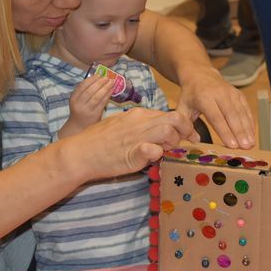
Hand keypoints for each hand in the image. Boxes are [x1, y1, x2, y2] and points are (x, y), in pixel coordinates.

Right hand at [63, 75, 112, 136]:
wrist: (79, 126)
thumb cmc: (80, 109)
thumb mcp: (77, 100)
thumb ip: (84, 90)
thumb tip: (98, 78)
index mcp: (74, 98)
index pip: (82, 86)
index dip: (91, 79)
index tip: (99, 74)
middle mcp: (79, 104)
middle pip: (90, 91)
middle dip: (99, 83)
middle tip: (107, 77)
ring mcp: (87, 110)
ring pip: (97, 97)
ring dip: (105, 88)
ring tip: (111, 82)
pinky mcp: (95, 115)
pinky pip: (102, 103)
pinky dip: (107, 96)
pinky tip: (111, 90)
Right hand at [68, 108, 198, 180]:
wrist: (80, 152)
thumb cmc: (98, 141)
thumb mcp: (121, 126)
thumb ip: (139, 127)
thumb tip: (155, 133)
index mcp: (137, 114)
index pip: (168, 114)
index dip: (183, 124)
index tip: (188, 135)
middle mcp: (139, 121)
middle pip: (175, 118)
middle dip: (187, 130)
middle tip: (190, 141)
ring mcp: (136, 136)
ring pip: (168, 130)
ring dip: (174, 141)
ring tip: (169, 150)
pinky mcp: (132, 153)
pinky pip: (153, 149)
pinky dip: (158, 153)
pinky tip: (155, 157)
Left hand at [175, 66, 253, 148]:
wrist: (200, 74)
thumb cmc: (190, 95)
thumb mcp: (182, 107)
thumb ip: (185, 124)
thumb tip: (194, 140)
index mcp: (204, 97)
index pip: (216, 117)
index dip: (225, 132)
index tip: (232, 145)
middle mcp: (219, 94)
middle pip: (231, 115)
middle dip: (239, 133)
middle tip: (245, 148)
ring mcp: (231, 93)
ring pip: (241, 113)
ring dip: (247, 129)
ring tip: (250, 144)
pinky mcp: (238, 94)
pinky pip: (246, 109)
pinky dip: (250, 122)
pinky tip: (252, 134)